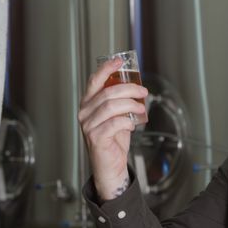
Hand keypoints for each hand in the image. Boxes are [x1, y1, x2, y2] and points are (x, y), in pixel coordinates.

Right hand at [78, 58, 147, 200]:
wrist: (111, 166)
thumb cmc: (114, 139)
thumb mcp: (119, 115)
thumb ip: (122, 101)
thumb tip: (137, 86)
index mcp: (88, 104)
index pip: (94, 81)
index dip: (106, 69)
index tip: (119, 61)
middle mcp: (85, 113)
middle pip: (107, 93)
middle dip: (129, 89)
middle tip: (143, 91)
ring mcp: (88, 126)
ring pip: (111, 106)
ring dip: (130, 105)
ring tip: (141, 108)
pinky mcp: (95, 138)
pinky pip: (114, 123)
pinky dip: (127, 121)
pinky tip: (132, 124)